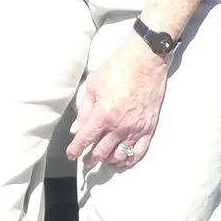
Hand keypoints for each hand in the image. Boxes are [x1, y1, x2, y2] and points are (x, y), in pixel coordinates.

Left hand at [66, 34, 169, 169]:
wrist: (145, 60)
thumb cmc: (119, 68)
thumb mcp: (93, 85)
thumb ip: (84, 110)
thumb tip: (77, 129)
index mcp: (103, 114)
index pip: (85, 140)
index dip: (75, 150)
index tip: (71, 154)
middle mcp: (119, 125)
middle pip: (101, 151)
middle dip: (90, 158)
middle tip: (85, 160)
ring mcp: (135, 128)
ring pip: (120, 155)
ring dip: (108, 160)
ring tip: (103, 159)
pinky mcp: (148, 127)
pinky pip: (139, 150)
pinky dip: (130, 158)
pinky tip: (124, 160)